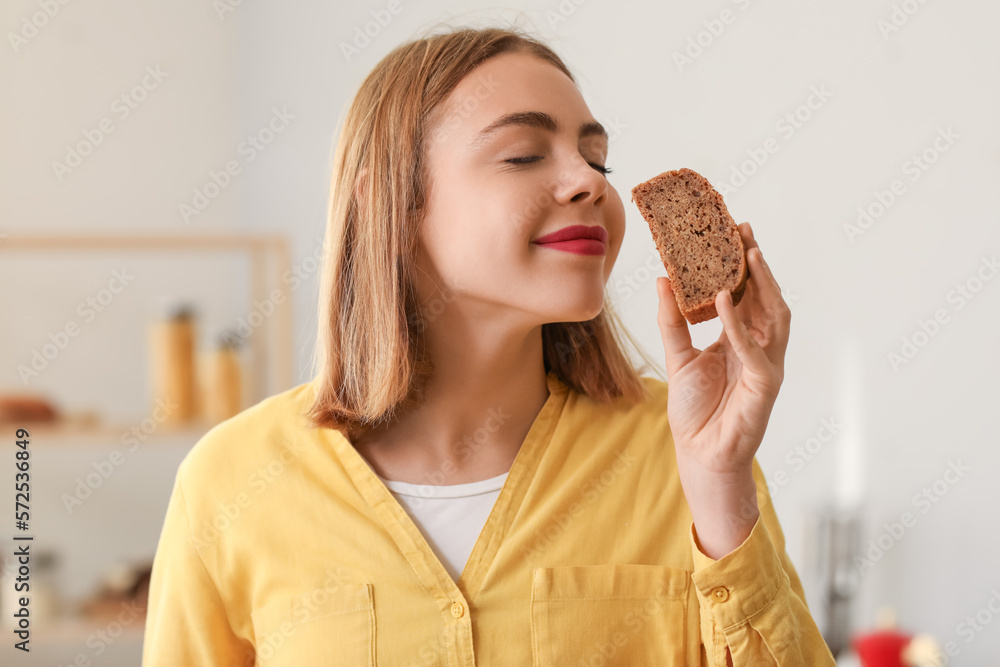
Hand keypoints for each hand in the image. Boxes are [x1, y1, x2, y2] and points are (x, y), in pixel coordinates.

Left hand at [655, 222, 790, 556]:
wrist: (699, 455)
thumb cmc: (694, 410)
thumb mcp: (677, 356)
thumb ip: (671, 320)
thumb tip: (662, 279)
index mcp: (739, 338)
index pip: (746, 292)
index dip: (740, 263)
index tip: (731, 231)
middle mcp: (758, 347)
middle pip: (764, 296)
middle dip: (756, 262)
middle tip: (744, 230)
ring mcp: (766, 364)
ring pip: (773, 315)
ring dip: (762, 284)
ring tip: (747, 253)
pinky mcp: (765, 385)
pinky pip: (754, 349)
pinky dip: (739, 323)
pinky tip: (727, 298)